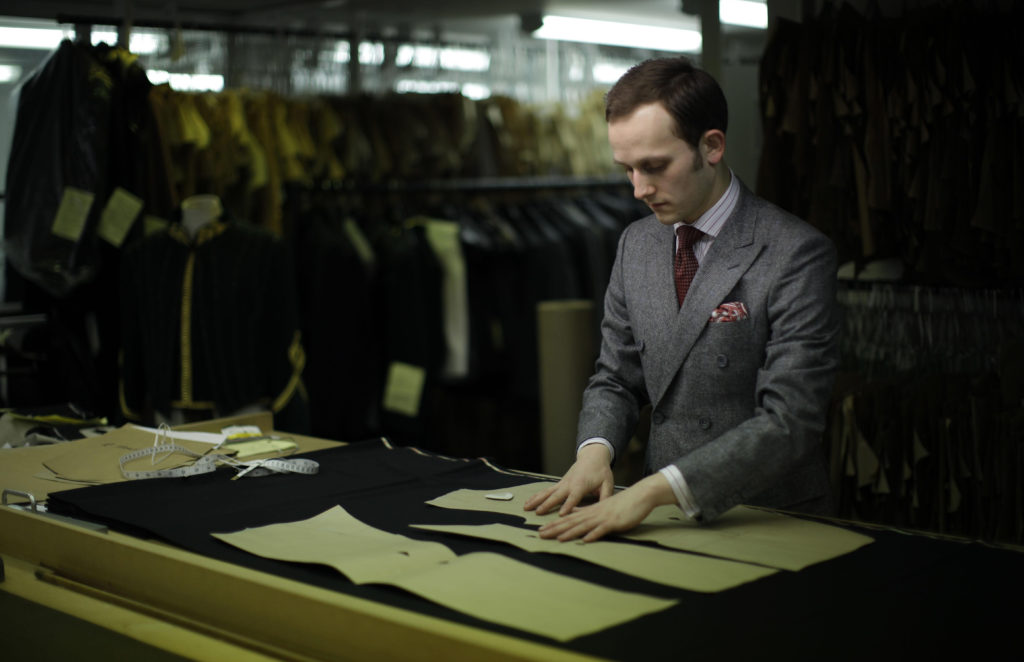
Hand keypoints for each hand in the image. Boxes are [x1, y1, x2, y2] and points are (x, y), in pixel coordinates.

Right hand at [523, 444, 613, 515]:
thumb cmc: (601, 471)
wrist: (592, 456)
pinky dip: (536, 496)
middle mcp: (569, 484)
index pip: (574, 496)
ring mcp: (563, 483)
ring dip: (536, 500)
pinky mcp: (560, 483)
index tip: (561, 514)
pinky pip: (546, 491)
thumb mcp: (608, 483)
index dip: (568, 505)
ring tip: (526, 508)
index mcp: (581, 485)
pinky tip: (528, 502)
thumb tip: (605, 510)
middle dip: (547, 504)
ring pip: (547, 492)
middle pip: (556, 495)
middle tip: (538, 513)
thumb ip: (605, 497)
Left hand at [537, 473, 676, 542]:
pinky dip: (593, 535)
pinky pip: (602, 530)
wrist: (640, 495)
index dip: (554, 525)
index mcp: (590, 511)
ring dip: (570, 533)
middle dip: (555, 529)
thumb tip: (573, 515)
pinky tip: (585, 540)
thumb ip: (588, 512)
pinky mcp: (614, 522)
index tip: (541, 531)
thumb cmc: (622, 504)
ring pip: (583, 526)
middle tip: (540, 536)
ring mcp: (603, 517)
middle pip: (571, 522)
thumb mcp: (602, 507)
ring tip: (557, 539)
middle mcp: (594, 513)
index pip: (568, 519)